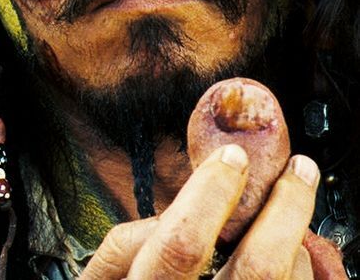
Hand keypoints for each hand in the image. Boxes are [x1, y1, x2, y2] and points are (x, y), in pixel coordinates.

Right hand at [80, 145, 319, 279]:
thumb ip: (128, 245)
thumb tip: (180, 206)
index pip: (182, 244)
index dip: (211, 192)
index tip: (232, 158)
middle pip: (259, 268)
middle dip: (286, 208)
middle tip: (299, 170)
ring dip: (293, 242)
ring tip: (286, 219)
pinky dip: (298, 269)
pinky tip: (289, 254)